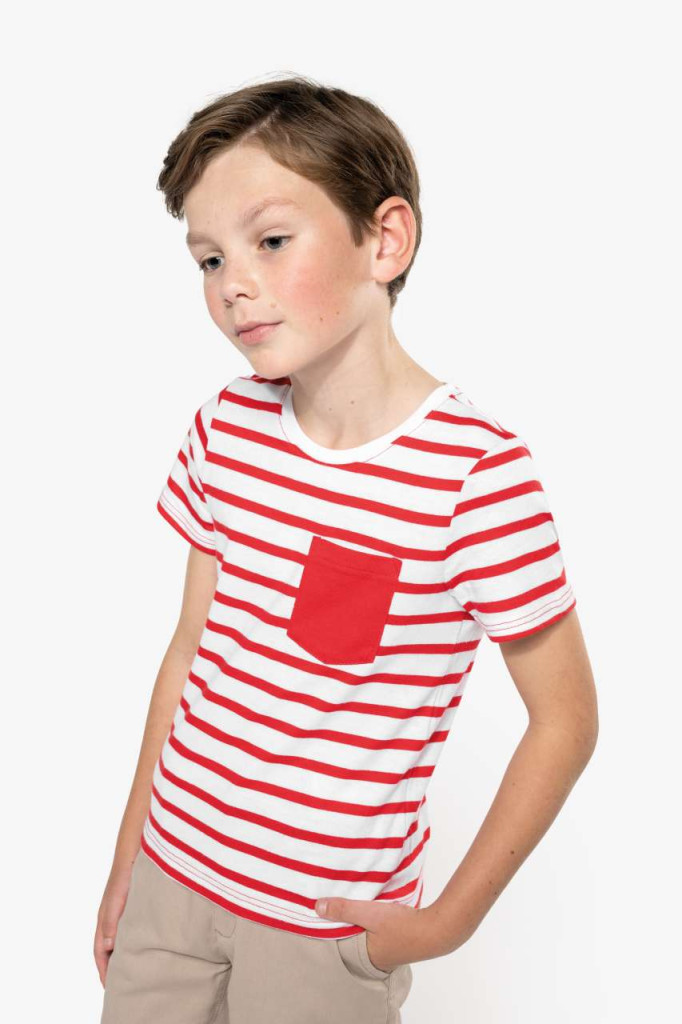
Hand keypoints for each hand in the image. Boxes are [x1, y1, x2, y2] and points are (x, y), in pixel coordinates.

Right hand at [93, 862, 134, 985]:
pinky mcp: (131, 907)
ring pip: (119, 940)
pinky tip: (144, 946)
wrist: (134, 855)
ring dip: (123, 955)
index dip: (103, 969)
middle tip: (123, 984)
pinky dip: (132, 942)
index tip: (109, 986)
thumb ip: (111, 922)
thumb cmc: (123, 877)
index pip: (99, 951)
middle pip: (108, 949)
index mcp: (103, 921)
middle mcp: (110, 919)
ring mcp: (120, 913)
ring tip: (134, 970)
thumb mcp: (116, 900)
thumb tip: (108, 947)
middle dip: (112, 966)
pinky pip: (130, 930)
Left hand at [314, 895, 450, 972]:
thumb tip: (316, 907)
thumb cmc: (402, 925)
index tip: (327, 912)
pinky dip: (378, 920)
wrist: (438, 929)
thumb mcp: (369, 913)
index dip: (335, 927)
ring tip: (359, 904)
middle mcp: (379, 957)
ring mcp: (393, 950)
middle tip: (340, 905)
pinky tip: (380, 907)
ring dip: (365, 920)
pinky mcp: (403, 939)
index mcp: (367, 956)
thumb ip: (344, 909)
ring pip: (370, 933)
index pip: (343, 942)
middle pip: (357, 938)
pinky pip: (383, 930)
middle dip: (350, 923)